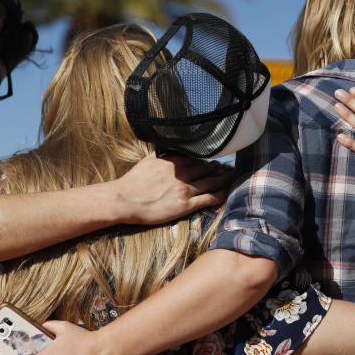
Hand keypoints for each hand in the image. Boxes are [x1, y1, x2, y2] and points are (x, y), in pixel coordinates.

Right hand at [114, 154, 230, 224]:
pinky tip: (226, 193)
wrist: (125, 200)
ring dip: (223, 179)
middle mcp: (182, 173)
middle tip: (227, 168)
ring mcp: (185, 189)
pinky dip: (219, 195)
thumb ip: (161, 154)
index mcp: (173, 161)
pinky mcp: (184, 205)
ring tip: (230, 177)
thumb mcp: (148, 160)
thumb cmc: (133, 181)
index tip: (214, 160)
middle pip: (207, 169)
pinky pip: (207, 198)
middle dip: (218, 168)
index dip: (207, 159)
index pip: (197, 158)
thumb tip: (168, 148)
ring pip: (211, 182)